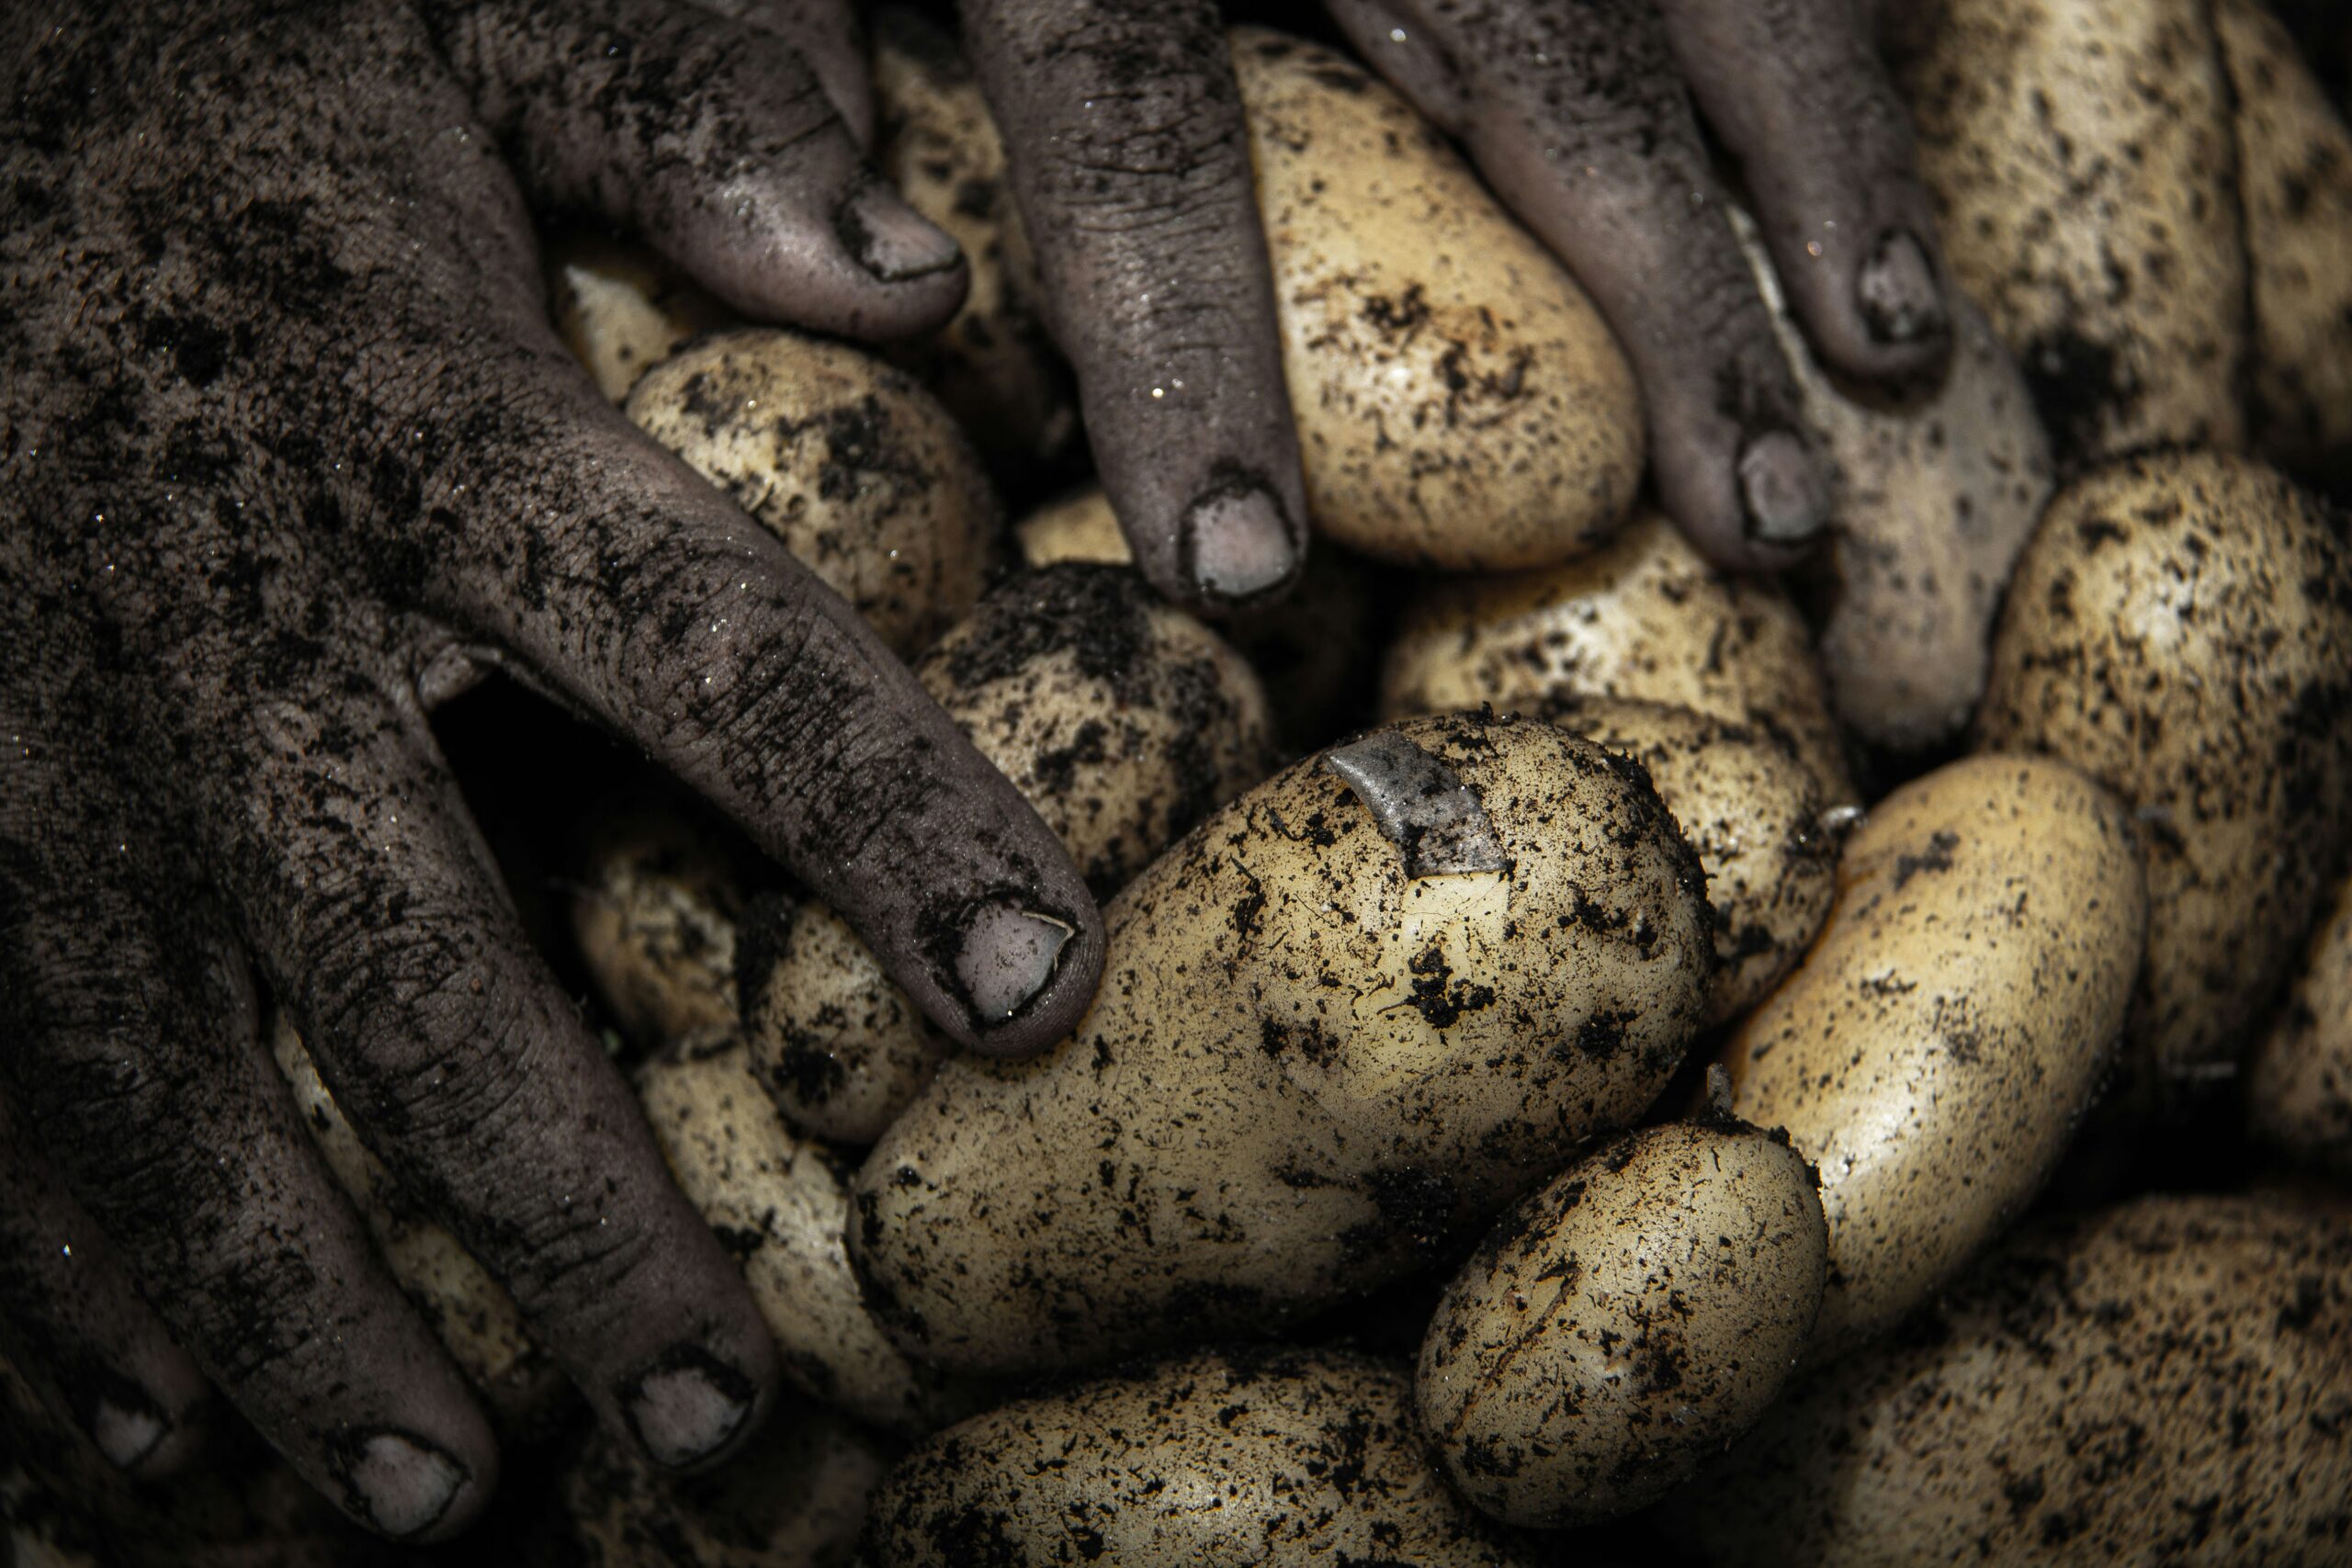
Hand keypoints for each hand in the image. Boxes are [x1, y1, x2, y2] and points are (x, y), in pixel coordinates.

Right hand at [0, 0, 1101, 1540]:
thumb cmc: (233, 82)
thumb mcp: (453, 24)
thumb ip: (671, 104)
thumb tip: (912, 261)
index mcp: (404, 419)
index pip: (688, 640)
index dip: (869, 815)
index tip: (1032, 988)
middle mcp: (210, 612)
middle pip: (398, 945)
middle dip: (555, 1197)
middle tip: (722, 1412)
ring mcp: (20, 730)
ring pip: (147, 1072)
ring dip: (297, 1310)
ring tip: (441, 1505)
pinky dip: (43, 1268)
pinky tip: (142, 1432)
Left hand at [953, 0, 1953, 590]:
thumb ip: (721, 60)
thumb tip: (874, 290)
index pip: (1138, 118)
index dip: (1186, 345)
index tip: (1235, 559)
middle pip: (1529, 37)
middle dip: (1666, 295)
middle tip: (1765, 522)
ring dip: (1819, 134)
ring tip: (1897, 345)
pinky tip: (1876, 91)